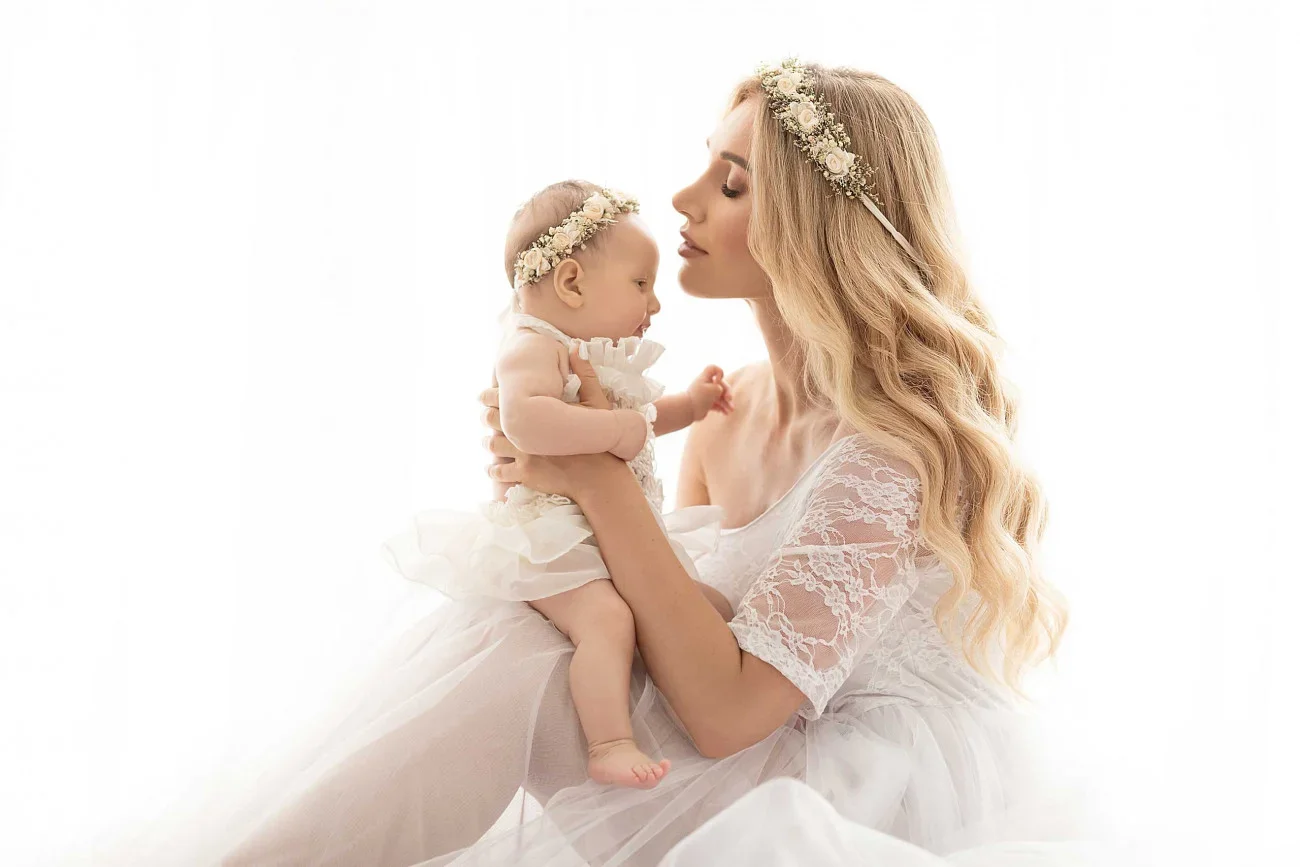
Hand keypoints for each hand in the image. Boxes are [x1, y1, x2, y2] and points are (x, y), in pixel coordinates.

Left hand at [481, 346, 624, 499]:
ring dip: (488, 443)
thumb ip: (585, 374)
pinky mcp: (525, 475)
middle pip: (491, 420)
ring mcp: (522, 455)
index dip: (491, 395)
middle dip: (486, 416)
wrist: (599, 476)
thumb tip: (575, 347)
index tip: (486, 394)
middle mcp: (524, 433)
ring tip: (486, 441)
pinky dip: (494, 471)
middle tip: (483, 414)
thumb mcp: (597, 402)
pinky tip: (492, 470)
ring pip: (492, 446)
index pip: (502, 399)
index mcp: (536, 413)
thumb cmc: (599, 439)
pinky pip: (500, 473)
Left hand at [687, 365, 733, 421]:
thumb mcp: (713, 389)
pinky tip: (726, 413)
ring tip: (731, 410)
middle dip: (727, 392)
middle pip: (721, 385)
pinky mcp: (706, 404)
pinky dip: (722, 408)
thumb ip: (721, 388)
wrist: (687, 410)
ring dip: (727, 403)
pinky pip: (717, 405)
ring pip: (720, 397)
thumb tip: (720, 393)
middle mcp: (706, 385)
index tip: (717, 381)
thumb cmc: (699, 397)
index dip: (719, 372)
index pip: (713, 368)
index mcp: (705, 378)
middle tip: (729, 399)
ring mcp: (706, 395)